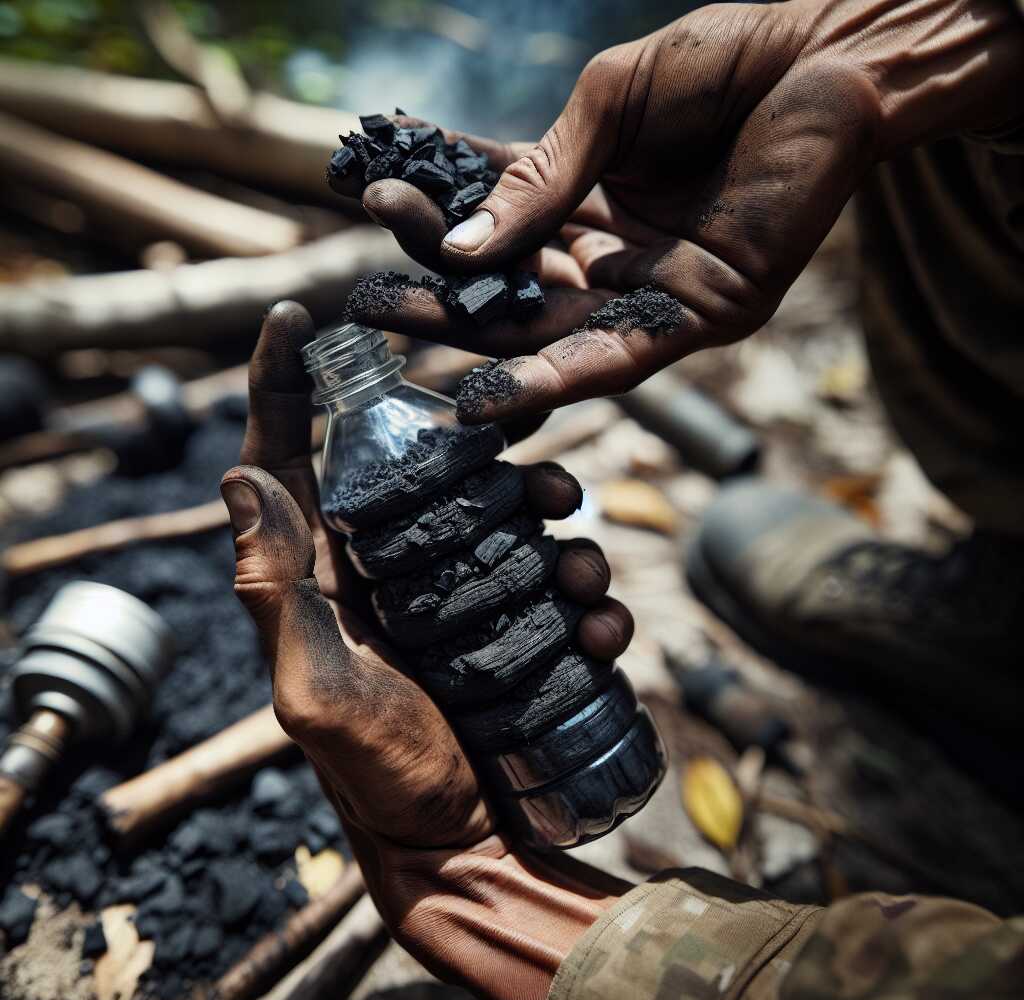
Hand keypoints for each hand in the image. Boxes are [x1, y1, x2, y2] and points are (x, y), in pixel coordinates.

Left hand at [220, 302, 632, 999]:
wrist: (459, 840)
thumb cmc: (377, 777)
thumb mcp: (314, 695)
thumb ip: (272, 594)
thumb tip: (238, 475)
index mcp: (315, 574)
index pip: (282, 459)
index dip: (279, 385)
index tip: (293, 317)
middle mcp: (378, 568)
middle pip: (417, 468)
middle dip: (475, 447)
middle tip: (522, 450)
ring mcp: (448, 593)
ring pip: (497, 512)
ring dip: (549, 515)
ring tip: (580, 551)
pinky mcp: (504, 623)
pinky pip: (546, 578)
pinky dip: (584, 588)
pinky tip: (602, 620)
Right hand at [335, 0, 1022, 421]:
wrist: (830, 58)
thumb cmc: (722, 63)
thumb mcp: (607, 103)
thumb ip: (538, 175)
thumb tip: (461, 244)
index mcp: (586, 201)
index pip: (494, 222)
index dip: (436, 222)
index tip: (374, 209)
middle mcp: (611, 256)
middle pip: (513, 293)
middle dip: (444, 302)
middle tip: (371, 309)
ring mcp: (654, 292)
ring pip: (556, 335)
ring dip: (486, 351)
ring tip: (414, 357)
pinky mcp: (701, 315)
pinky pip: (622, 355)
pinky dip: (563, 377)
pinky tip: (502, 391)